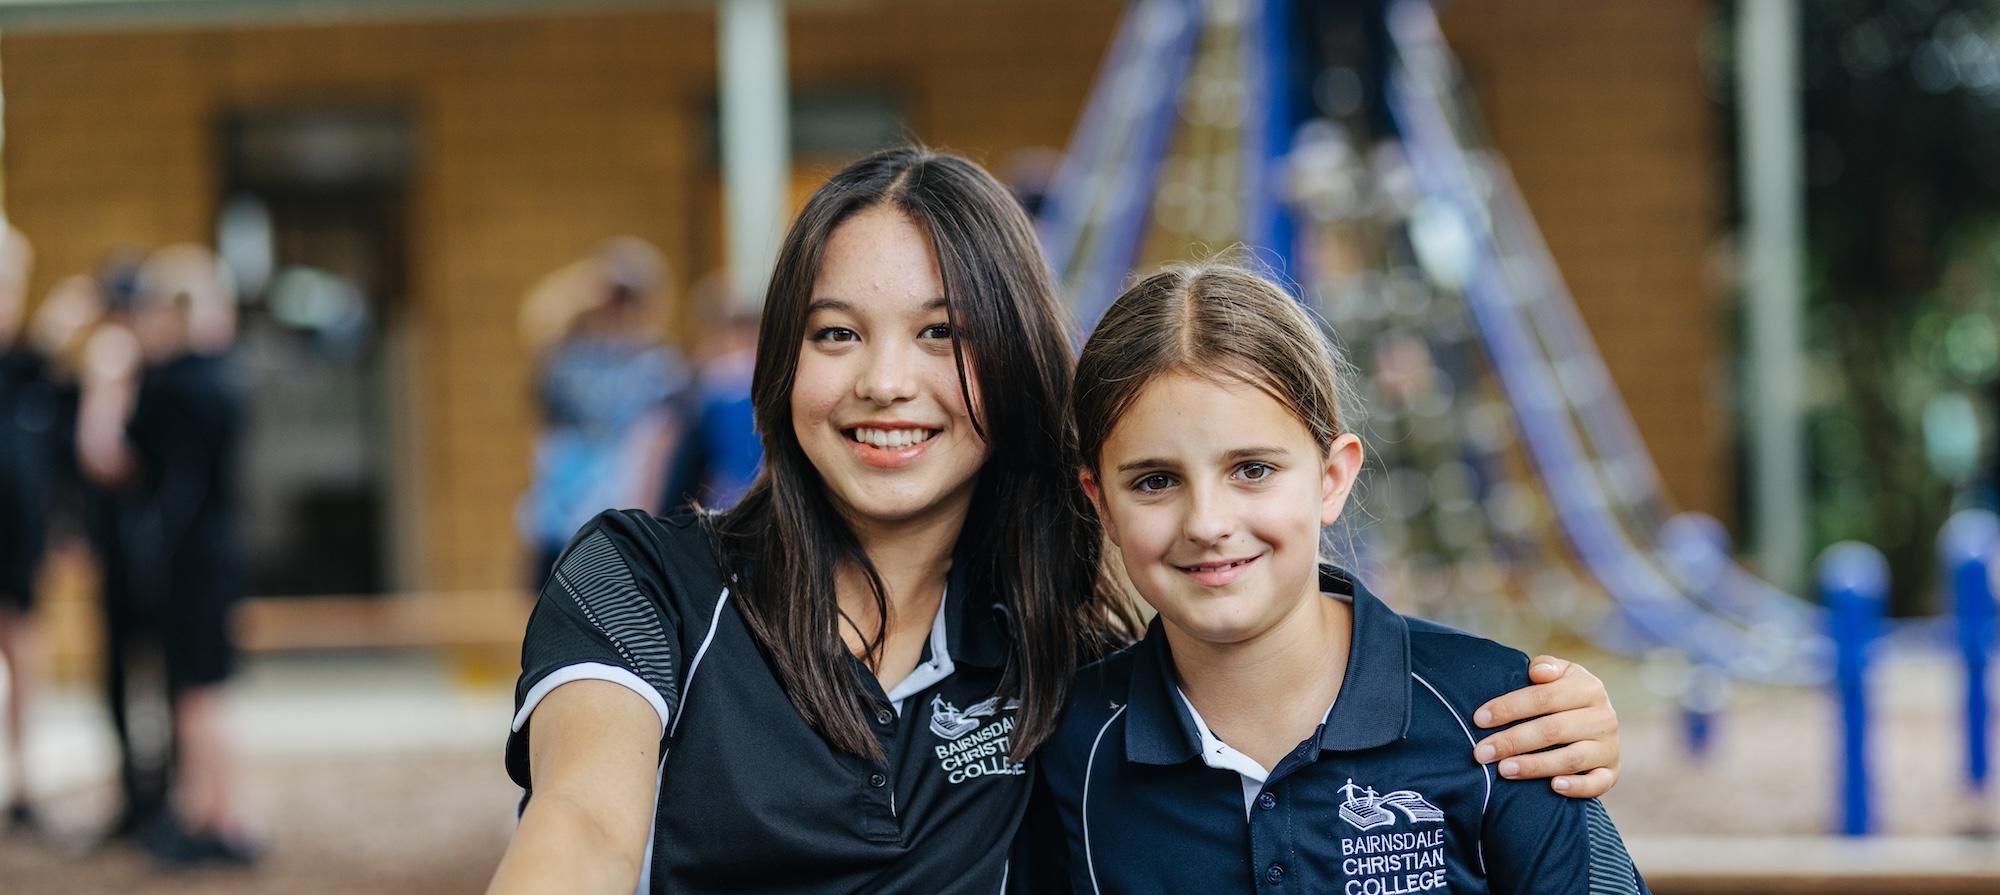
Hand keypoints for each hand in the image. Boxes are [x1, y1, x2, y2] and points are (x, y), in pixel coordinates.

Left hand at [1470, 656, 1618, 798]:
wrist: (1594, 720)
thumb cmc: (1563, 695)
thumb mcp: (1559, 674)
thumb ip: (1546, 667)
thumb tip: (1537, 673)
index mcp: (1589, 688)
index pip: (1544, 697)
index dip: (1509, 708)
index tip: (1479, 719)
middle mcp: (1603, 717)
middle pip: (1553, 730)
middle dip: (1512, 741)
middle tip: (1481, 753)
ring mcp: (1609, 747)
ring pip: (1571, 758)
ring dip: (1535, 766)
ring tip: (1503, 770)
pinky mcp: (1612, 772)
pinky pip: (1598, 783)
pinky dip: (1577, 786)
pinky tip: (1553, 787)